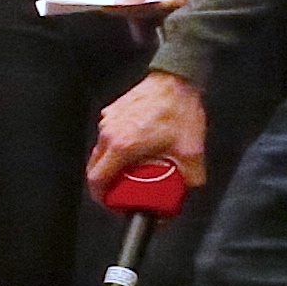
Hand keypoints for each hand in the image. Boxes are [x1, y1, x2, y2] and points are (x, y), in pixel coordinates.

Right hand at [89, 68, 210, 196]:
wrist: (175, 80)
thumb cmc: (179, 112)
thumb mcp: (192, 151)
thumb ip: (192, 176)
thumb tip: (189, 188)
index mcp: (121, 147)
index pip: (97, 179)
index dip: (101, 197)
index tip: (111, 204)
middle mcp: (108, 134)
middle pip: (95, 168)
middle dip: (105, 184)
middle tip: (121, 192)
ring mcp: (107, 121)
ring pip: (100, 152)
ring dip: (110, 164)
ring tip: (130, 170)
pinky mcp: (111, 112)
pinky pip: (107, 137)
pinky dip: (115, 147)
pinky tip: (135, 147)